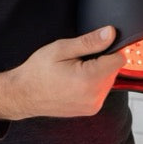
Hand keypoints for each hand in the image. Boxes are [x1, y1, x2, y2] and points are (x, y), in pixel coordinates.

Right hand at [0, 26, 124, 120]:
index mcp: (89, 80)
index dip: (108, 48)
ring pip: (108, 80)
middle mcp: (94, 97)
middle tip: (76, 60)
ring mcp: (93, 106)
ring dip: (97, 72)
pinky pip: (100, 90)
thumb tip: (110, 33)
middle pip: (113, 70)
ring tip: (73, 70)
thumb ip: (89, 42)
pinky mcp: (90, 110)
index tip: (92, 47)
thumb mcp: (61, 49)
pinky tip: (74, 80)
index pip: (118, 59)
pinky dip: (92, 83)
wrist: (23, 95)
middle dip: (100, 61)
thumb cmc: (38, 71)